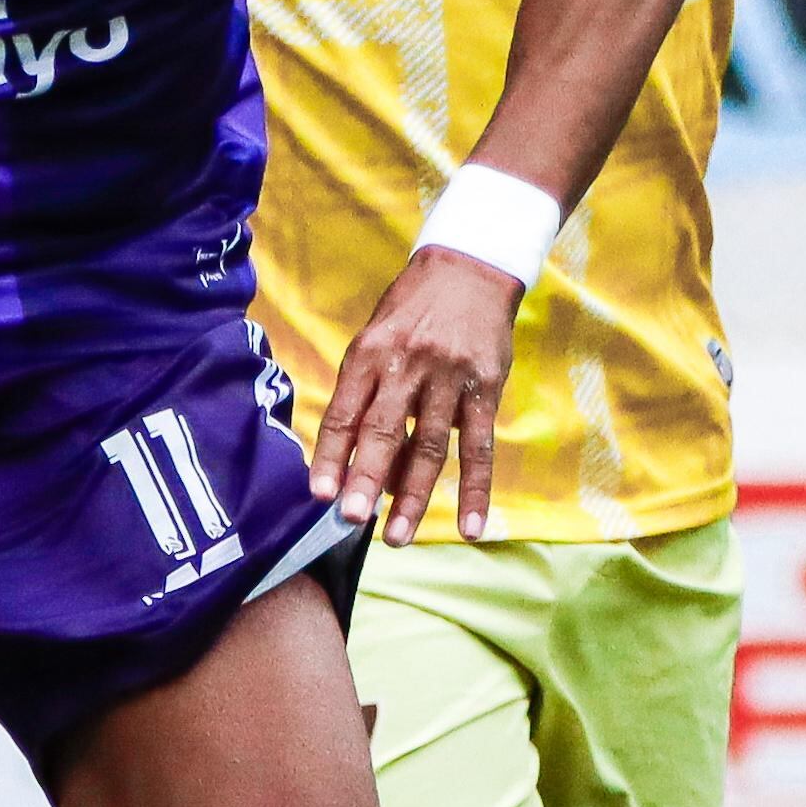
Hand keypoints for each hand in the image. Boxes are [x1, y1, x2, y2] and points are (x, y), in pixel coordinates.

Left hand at [311, 247, 521, 544]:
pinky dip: (475, 491)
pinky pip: (479, 448)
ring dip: (413, 496)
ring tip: (397, 536)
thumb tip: (364, 467)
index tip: (320, 495)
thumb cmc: (410, 313)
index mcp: (369, 354)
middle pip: (384, 432)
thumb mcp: (374, 340)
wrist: (469, 270)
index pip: (344, 413)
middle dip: (366, 478)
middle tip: (353, 519)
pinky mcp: (485, 390)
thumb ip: (366, 397)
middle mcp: (407, 366)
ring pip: (430, 447)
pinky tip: (468, 526)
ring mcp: (449, 379)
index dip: (331, 456)